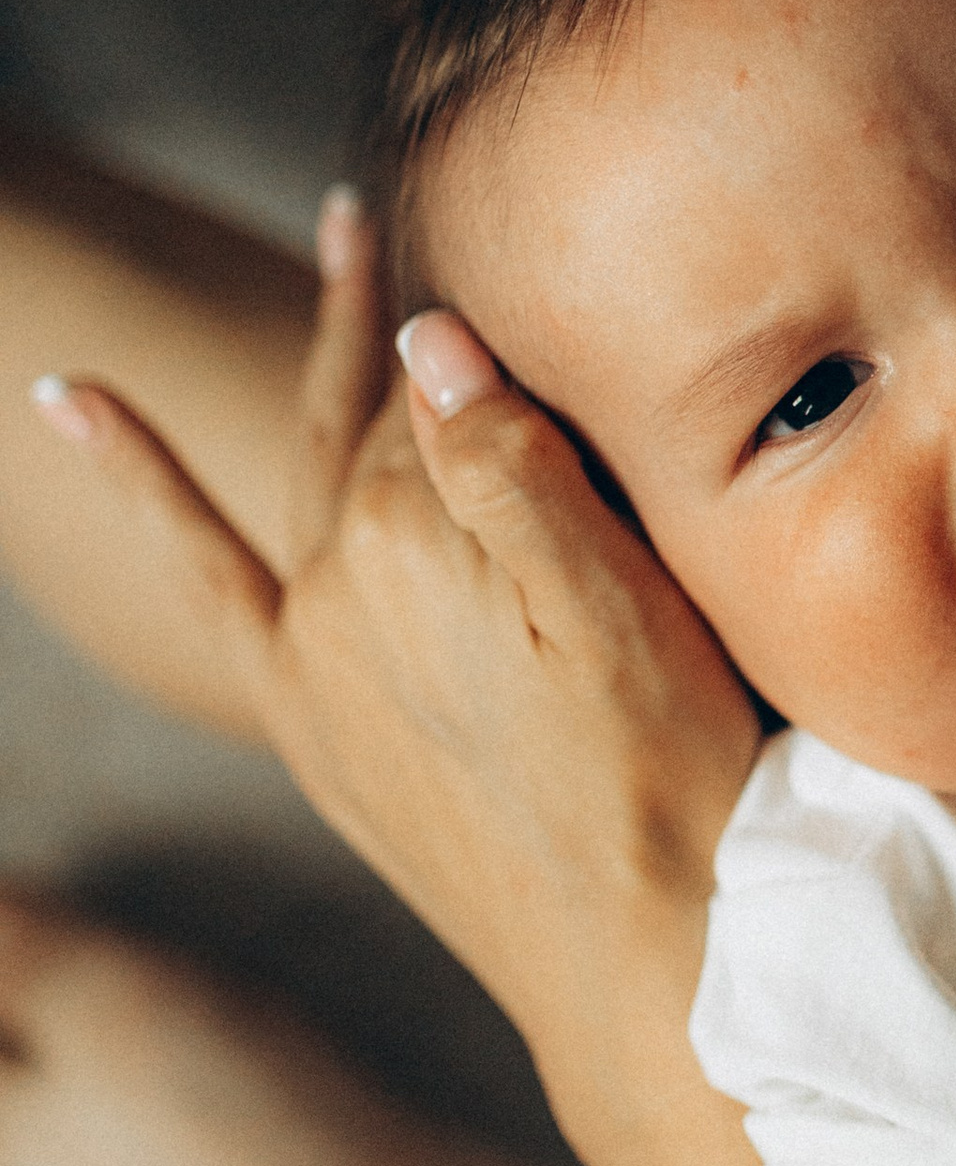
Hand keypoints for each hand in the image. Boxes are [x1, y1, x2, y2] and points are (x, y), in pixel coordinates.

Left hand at [28, 196, 760, 1109]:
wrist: (639, 960)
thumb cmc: (673, 785)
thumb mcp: (628, 607)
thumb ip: (516, 466)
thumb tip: (431, 333)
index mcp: (423, 536)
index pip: (459, 379)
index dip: (506, 321)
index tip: (546, 239)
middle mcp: (343, 580)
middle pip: (383, 412)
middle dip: (412, 316)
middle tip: (444, 206)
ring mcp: (314, 651)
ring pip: (312, 464)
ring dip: (328, 354)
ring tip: (340, 236)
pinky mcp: (309, 717)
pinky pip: (197, 569)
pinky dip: (135, 480)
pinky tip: (71, 403)